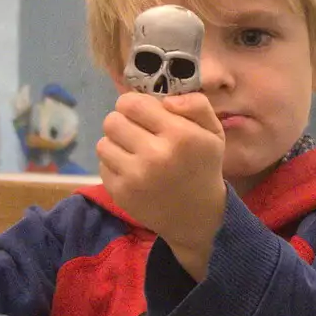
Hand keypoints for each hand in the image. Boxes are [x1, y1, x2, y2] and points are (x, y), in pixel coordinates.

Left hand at [97, 91, 225, 278]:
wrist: (197, 216)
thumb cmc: (203, 166)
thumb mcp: (213, 132)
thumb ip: (196, 105)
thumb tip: (166, 99)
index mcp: (180, 135)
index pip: (132, 103)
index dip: (134, 104)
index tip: (143, 113)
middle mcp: (156, 155)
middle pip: (112, 120)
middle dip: (124, 122)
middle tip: (137, 132)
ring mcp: (135, 176)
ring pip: (104, 142)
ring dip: (117, 143)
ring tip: (134, 150)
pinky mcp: (120, 193)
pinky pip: (103, 164)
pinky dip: (115, 163)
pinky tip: (132, 169)